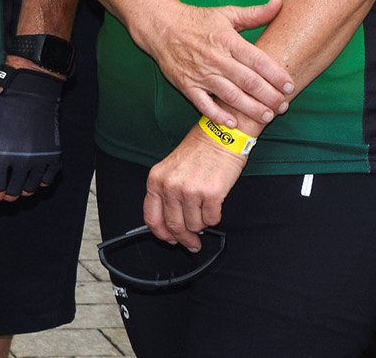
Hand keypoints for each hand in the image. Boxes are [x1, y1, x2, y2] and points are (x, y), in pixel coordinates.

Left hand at [0, 65, 63, 201]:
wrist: (32, 89)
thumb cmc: (2, 107)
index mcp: (0, 154)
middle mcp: (22, 160)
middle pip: (12, 194)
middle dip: (2, 189)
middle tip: (0, 175)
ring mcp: (41, 158)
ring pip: (29, 189)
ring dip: (20, 185)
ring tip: (14, 170)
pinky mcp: (55, 154)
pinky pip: (47, 180)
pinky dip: (38, 179)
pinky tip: (30, 167)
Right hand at [131, 0, 293, 128]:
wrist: (162, 27)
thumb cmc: (199, 21)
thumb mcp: (227, 14)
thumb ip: (255, 14)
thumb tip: (279, 2)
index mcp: (228, 40)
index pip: (257, 60)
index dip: (276, 74)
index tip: (290, 85)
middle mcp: (216, 58)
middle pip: (248, 81)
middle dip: (269, 96)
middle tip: (284, 106)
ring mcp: (201, 73)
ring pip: (230, 96)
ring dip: (250, 108)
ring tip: (267, 116)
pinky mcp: (187, 85)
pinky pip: (204, 104)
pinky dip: (218, 115)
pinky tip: (233, 122)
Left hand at [144, 125, 247, 250]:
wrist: (223, 133)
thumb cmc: (200, 148)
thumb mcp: (172, 167)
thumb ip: (167, 193)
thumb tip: (172, 223)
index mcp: (156, 179)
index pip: (152, 218)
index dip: (162, 234)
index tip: (171, 240)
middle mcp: (170, 186)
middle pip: (174, 226)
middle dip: (185, 238)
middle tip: (193, 242)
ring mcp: (190, 190)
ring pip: (194, 225)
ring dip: (201, 224)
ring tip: (206, 211)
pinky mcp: (211, 193)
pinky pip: (211, 219)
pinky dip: (214, 217)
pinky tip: (215, 206)